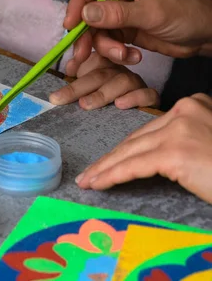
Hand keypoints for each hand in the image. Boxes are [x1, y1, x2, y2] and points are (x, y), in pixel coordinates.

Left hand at [49, 52, 158, 109]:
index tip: (64, 72)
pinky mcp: (150, 96)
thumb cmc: (108, 96)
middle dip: (78, 86)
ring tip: (85, 104)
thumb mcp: (88, 86)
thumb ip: (79, 76)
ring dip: (102, 93)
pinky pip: (146, 94)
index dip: (77, 62)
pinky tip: (120, 105)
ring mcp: (136, 82)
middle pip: (100, 73)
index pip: (89, 59)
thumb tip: (69, 68)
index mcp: (104, 62)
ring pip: (122, 81)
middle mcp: (120, 68)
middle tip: (60, 98)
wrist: (140, 108)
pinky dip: (134, 98)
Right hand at [65, 0, 211, 70]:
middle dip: (88, 34)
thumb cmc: (186, 13)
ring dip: (107, 47)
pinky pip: (109, 41)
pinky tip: (133, 57)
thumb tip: (84, 14)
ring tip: (125, 56)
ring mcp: (122, 10)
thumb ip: (118, 14)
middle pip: (90, 10)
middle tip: (82, 55)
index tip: (70, 26)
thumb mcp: (152, 12)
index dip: (77, 5)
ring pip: (98, 30)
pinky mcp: (126, 29)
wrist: (207, 35)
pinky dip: (116, 52)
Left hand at [76, 94, 211, 203]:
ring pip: (132, 149)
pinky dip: (113, 175)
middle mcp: (184, 110)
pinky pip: (135, 165)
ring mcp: (179, 129)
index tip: (112, 160)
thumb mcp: (208, 145)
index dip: (129, 147)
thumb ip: (187, 141)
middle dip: (113, 157)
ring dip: (106, 167)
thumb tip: (159, 155)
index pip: (152, 128)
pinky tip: (99, 183)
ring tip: (89, 180)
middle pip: (139, 136)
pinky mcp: (175, 151)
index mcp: (194, 105)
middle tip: (92, 172)